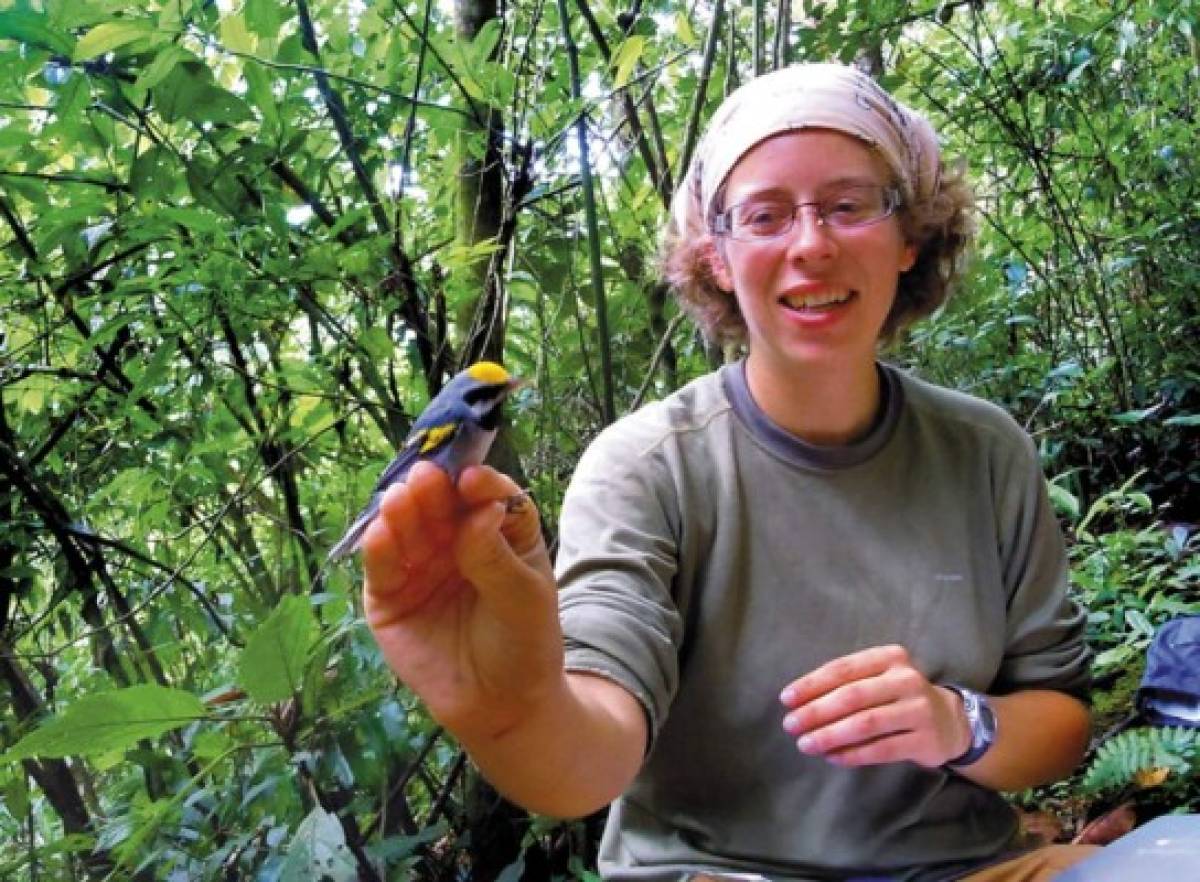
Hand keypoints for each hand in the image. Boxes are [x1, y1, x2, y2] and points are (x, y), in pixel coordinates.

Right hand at [362, 460, 561, 742]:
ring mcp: (418, 564)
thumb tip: (482, 509)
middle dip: (432, 489)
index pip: (485, 495)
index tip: (471, 479)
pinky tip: (381, 532)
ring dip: (401, 511)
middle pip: (440, 504)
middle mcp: (454, 539)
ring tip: (402, 500)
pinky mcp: (389, 595)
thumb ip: (496, 555)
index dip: (477, 483)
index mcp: (496, 529)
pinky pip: (381, 565)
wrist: (502, 704)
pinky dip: (378, 547)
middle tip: (427, 478)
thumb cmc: (524, 642)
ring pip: (406, 527)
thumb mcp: (523, 596)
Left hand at [779, 645, 969, 768]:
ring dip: (830, 736)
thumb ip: (846, 683)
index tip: (786, 699)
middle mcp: (906, 679)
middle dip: (816, 712)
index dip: (811, 684)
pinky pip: (881, 749)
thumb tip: (798, 702)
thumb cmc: (897, 696)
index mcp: (889, 657)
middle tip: (791, 725)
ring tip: (806, 745)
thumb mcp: (877, 678)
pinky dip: (853, 754)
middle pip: (852, 696)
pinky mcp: (925, 740)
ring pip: (865, 724)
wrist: (949, 721)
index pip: (843, 669)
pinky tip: (832, 758)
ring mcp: (919, 710)